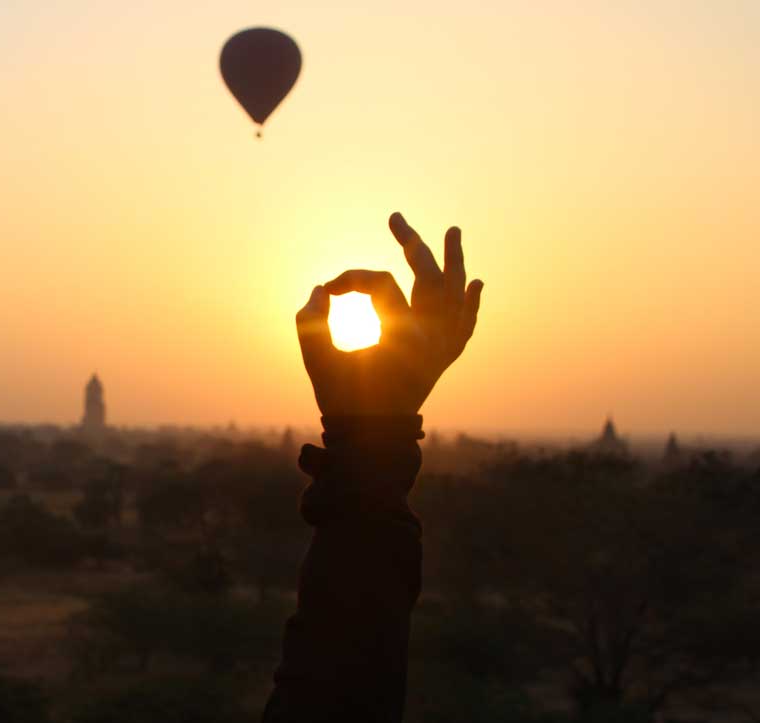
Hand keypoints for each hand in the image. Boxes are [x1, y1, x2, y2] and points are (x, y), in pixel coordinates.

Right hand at [296, 213, 483, 415]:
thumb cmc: (342, 400)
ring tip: (453, 230)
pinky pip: (464, 327)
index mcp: (402, 335)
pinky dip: (470, 305)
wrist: (372, 440)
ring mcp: (443, 349)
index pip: (379, 283)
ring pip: (456, 295)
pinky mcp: (444, 360)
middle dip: (412, 243)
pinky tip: (476, 283)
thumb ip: (310, 320)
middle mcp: (431, 337)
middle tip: (396, 217)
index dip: (350, 279)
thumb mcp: (317, 359)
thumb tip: (321, 290)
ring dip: (455, 261)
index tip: (327, 292)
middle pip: (429, 276)